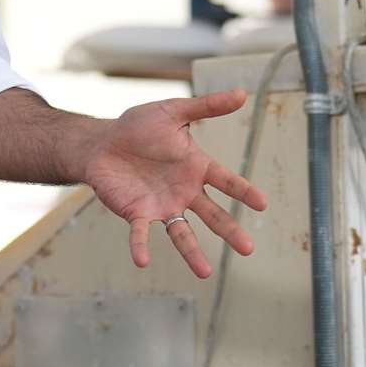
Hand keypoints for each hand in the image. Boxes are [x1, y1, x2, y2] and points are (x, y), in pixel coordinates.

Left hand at [79, 88, 268, 277]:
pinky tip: (142, 260)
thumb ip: (206, 106)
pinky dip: (141, 246)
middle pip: (212, 214)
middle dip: (229, 231)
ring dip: (192, 253)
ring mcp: (162, 205)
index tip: (262, 203)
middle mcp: (184, 192)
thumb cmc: (139, 127)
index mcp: (195, 167)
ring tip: (204, 273)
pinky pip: (141, 233)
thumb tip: (243, 93)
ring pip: (182, 233)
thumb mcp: (173, 111)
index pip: (226, 181)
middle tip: (248, 249)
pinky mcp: (137, 213)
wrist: (103, 143)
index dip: (243, 191)